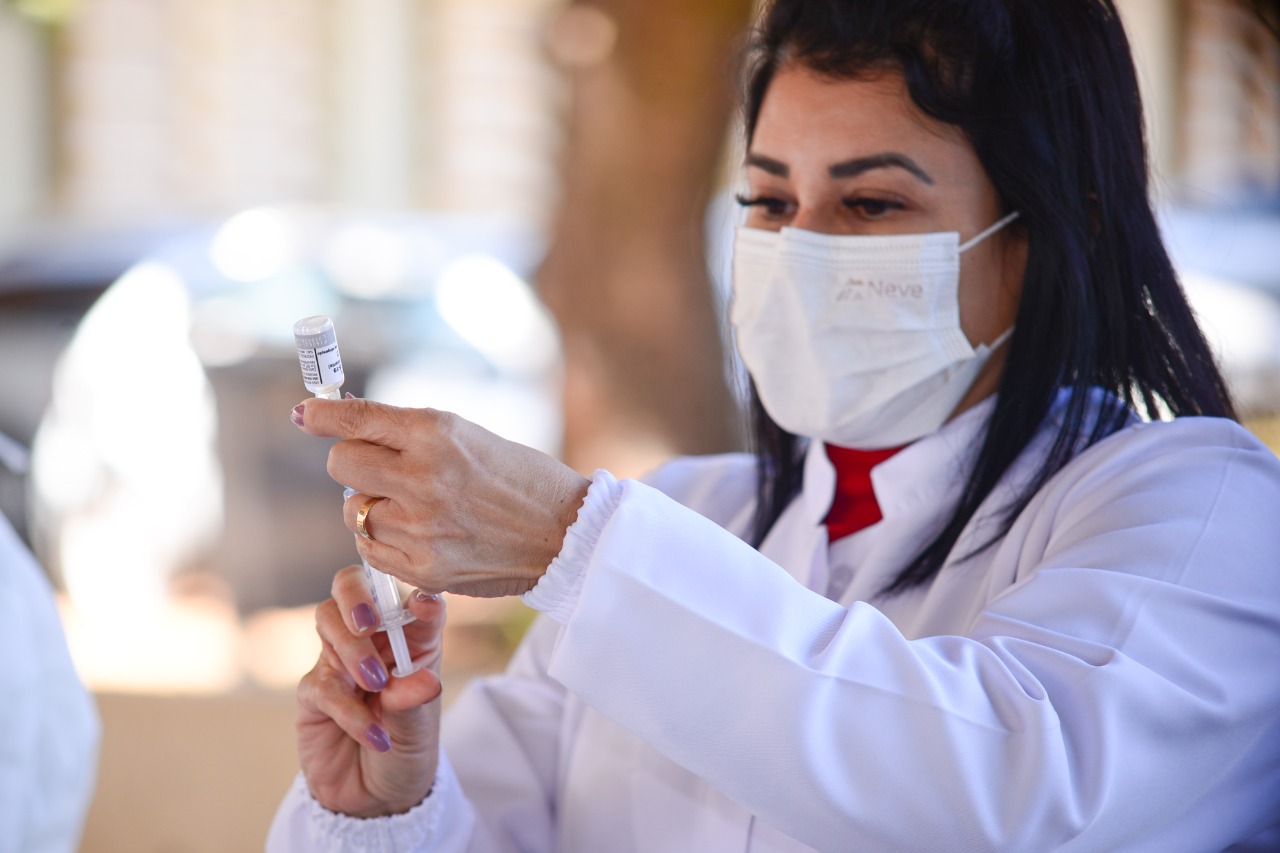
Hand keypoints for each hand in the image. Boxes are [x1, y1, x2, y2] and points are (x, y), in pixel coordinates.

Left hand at [292, 398, 590, 597]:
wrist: (563, 535)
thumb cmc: (518, 478)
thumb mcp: (466, 436)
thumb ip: (408, 433)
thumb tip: (346, 419)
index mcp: (436, 434)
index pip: (356, 420)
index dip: (321, 415)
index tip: (304, 414)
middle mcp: (422, 478)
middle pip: (341, 464)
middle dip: (355, 462)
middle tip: (383, 468)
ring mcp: (419, 527)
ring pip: (353, 511)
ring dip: (373, 505)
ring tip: (418, 507)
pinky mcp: (420, 568)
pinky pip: (370, 549)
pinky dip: (386, 539)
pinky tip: (422, 534)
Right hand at [296, 566, 446, 816]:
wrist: (375, 798)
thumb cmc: (406, 750)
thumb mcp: (420, 731)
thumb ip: (413, 702)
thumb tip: (423, 681)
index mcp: (412, 639)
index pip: (413, 601)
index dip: (417, 594)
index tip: (424, 605)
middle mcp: (374, 640)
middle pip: (352, 588)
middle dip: (357, 597)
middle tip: (369, 625)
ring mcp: (339, 660)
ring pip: (329, 622)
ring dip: (352, 649)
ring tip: (376, 686)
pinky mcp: (314, 691)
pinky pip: (323, 685)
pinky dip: (349, 710)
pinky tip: (374, 735)